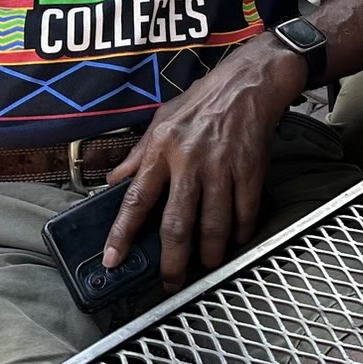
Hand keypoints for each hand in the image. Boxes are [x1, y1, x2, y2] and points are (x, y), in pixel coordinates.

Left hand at [102, 39, 302, 292]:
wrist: (248, 82)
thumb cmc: (204, 100)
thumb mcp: (162, 118)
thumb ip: (137, 153)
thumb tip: (113, 180)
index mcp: (162, 148)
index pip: (137, 198)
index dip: (122, 232)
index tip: (113, 259)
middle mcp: (189, 159)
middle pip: (177, 223)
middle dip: (173, 261)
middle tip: (171, 281)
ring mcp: (221, 166)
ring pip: (213, 225)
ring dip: (209, 253)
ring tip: (206, 264)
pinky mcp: (249, 169)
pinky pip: (244, 212)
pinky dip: (240, 232)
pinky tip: (236, 239)